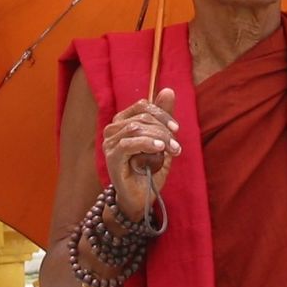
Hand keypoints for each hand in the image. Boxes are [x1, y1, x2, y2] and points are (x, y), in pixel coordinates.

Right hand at [102, 88, 179, 221]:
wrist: (141, 196)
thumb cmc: (150, 167)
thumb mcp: (162, 139)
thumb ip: (163, 116)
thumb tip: (168, 90)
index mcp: (124, 120)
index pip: (143, 106)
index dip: (162, 113)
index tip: (176, 129)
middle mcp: (113, 129)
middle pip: (142, 117)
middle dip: (164, 130)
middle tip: (176, 146)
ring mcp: (109, 143)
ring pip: (137, 128)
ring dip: (159, 138)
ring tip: (172, 150)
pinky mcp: (111, 157)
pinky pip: (128, 143)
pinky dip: (147, 144)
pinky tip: (159, 150)